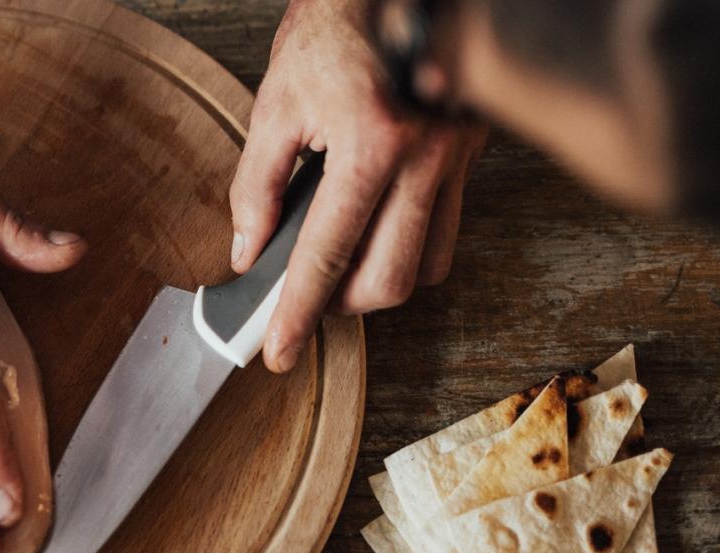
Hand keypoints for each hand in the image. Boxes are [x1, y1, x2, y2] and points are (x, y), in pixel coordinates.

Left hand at [231, 0, 486, 371]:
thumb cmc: (338, 24)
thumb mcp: (278, 99)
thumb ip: (257, 184)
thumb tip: (248, 251)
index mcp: (371, 142)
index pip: (327, 254)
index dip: (298, 313)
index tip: (277, 352)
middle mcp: (424, 159)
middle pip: (388, 280)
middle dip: (340, 309)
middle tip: (300, 308)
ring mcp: (456, 161)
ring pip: (427, 266)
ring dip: (377, 286)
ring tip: (333, 275)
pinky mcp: (471, 157)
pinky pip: (447, 232)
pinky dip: (407, 253)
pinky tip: (372, 241)